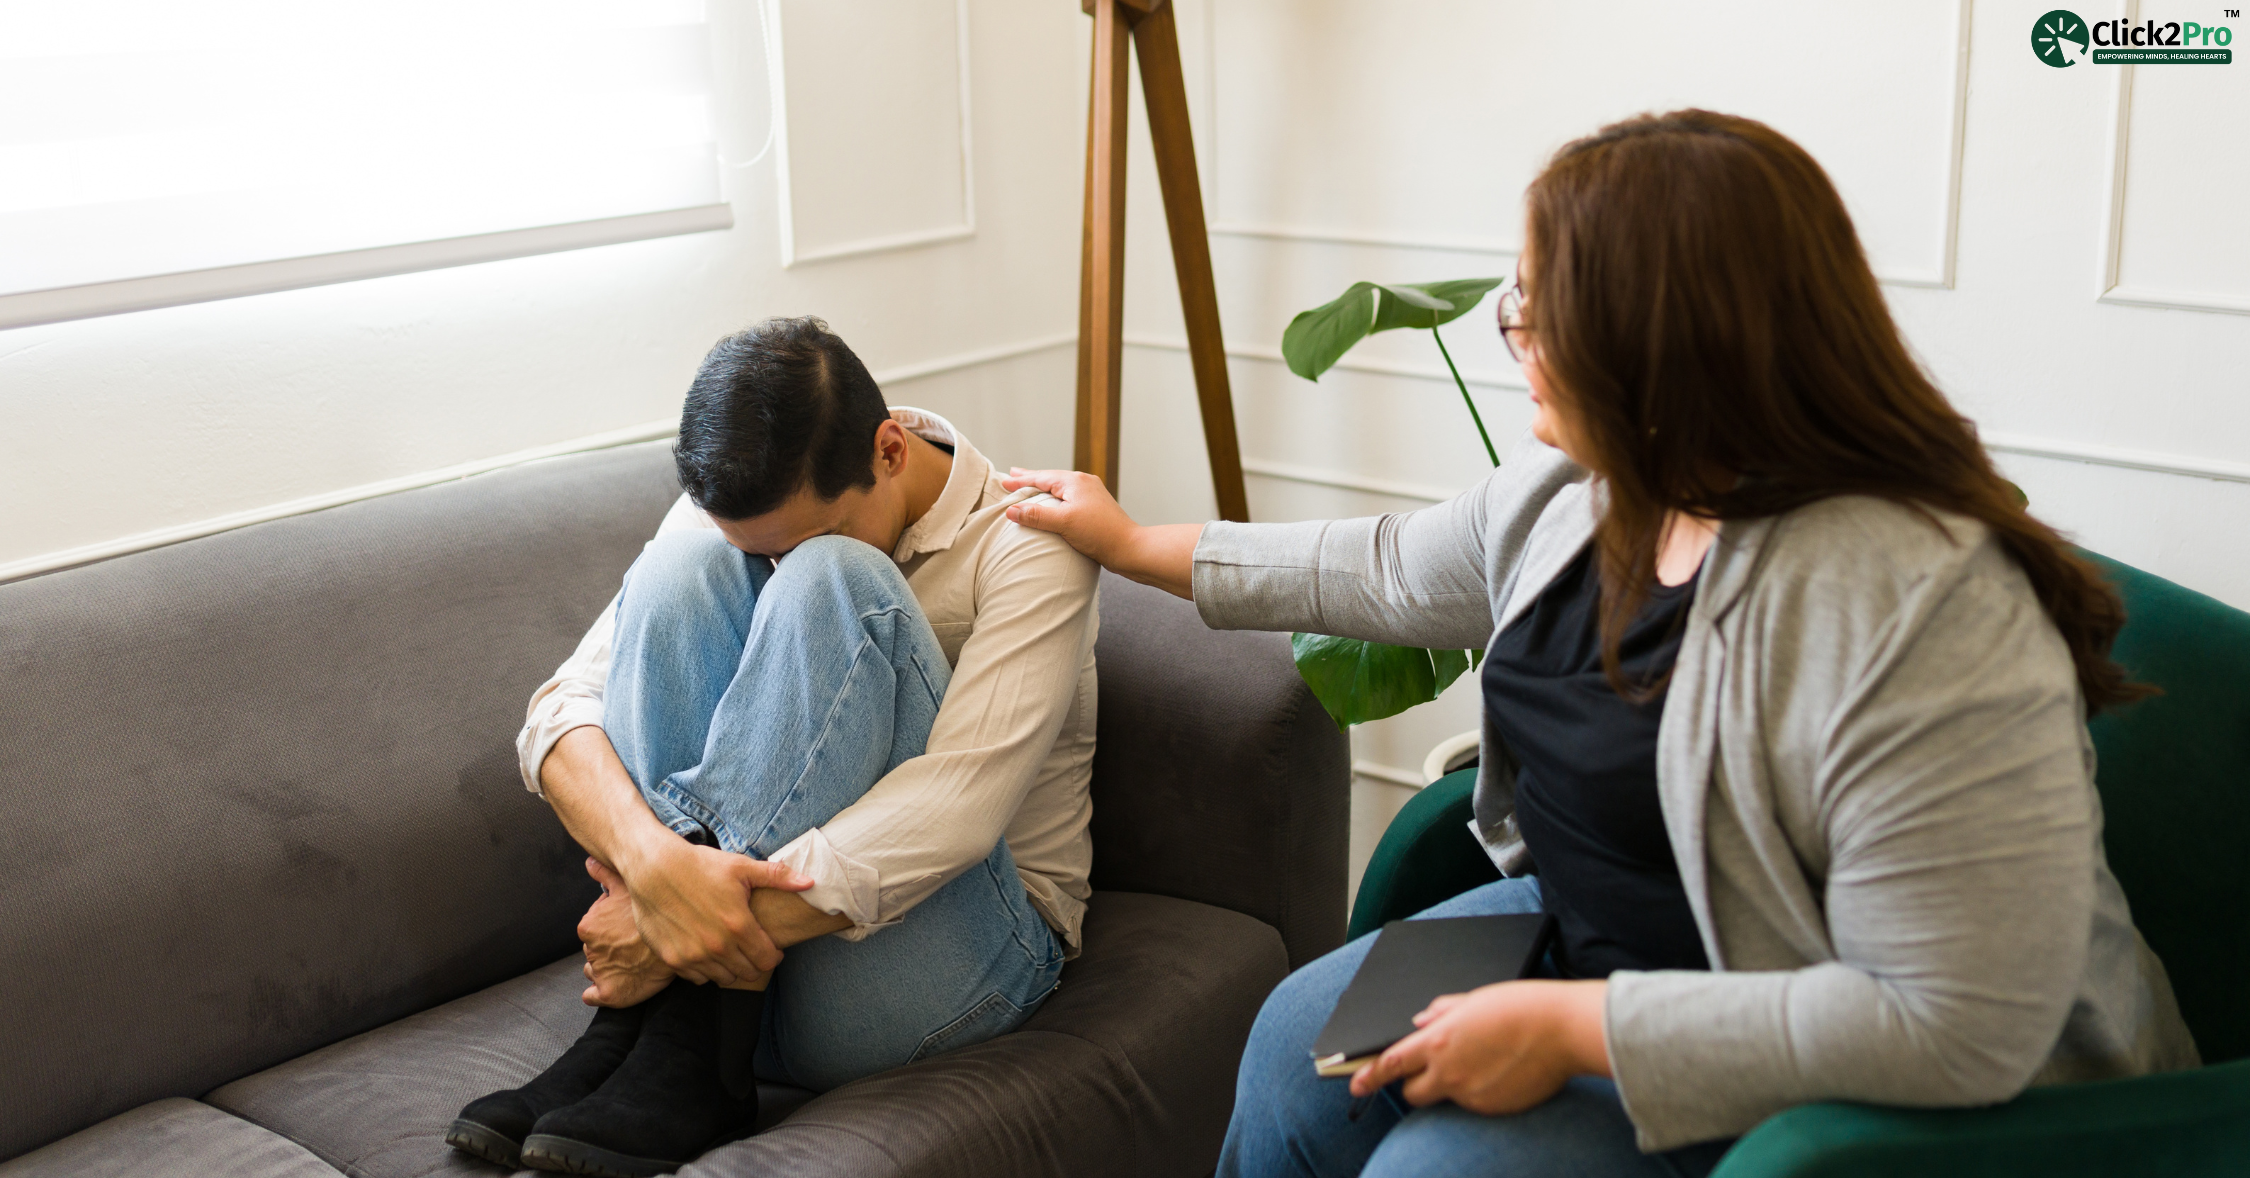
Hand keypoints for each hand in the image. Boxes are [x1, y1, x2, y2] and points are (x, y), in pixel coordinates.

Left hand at [577, 858, 677, 1006]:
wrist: (677, 942)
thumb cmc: (653, 912)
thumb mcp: (627, 887)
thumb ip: (605, 874)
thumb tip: (589, 861)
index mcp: (589, 926)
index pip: (593, 930)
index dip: (610, 929)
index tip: (627, 930)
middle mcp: (590, 950)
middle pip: (595, 951)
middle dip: (609, 949)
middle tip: (632, 946)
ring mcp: (599, 973)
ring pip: (596, 971)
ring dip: (608, 969)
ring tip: (630, 964)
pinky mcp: (608, 993)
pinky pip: (594, 995)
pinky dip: (599, 992)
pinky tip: (615, 985)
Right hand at [620, 838, 811, 987]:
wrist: (654, 868)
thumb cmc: (700, 865)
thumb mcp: (741, 866)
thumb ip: (778, 877)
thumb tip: (810, 883)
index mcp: (738, 926)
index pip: (768, 960)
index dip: (773, 955)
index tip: (771, 947)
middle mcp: (717, 946)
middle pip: (748, 972)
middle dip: (754, 962)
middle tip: (751, 948)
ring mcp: (693, 956)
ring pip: (723, 978)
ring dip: (730, 967)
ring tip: (729, 950)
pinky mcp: (672, 959)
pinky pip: (697, 978)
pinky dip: (705, 969)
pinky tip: (706, 951)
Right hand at [999, 469, 1135, 563]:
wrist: (1130, 548)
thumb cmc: (1099, 533)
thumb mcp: (1064, 523)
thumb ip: (1036, 515)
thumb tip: (1011, 510)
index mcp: (1075, 482)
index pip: (1041, 477)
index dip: (1021, 480)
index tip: (1004, 481)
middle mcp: (1084, 483)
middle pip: (1051, 478)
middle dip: (1031, 478)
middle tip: (1013, 473)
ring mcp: (1091, 495)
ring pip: (1060, 488)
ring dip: (1043, 487)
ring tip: (1030, 487)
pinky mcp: (1096, 508)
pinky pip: (1068, 498)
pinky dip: (1055, 498)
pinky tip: (1053, 504)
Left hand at [1348, 979, 1609, 1114]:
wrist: (1561, 1029)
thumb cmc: (1520, 1006)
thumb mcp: (1473, 999)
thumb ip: (1441, 1013)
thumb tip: (1421, 1023)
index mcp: (1439, 1041)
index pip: (1391, 1063)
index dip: (1369, 1075)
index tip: (1354, 1084)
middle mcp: (1449, 1072)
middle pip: (1413, 1093)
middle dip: (1414, 1085)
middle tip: (1431, 1072)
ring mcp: (1471, 1095)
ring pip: (1447, 1098)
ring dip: (1453, 1086)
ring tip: (1484, 1060)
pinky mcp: (1494, 1108)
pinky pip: (1476, 1105)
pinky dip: (1480, 1092)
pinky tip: (1503, 1071)